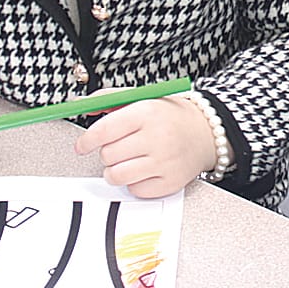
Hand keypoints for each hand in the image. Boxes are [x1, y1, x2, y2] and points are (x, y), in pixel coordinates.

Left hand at [73, 95, 221, 197]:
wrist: (206, 132)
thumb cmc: (172, 116)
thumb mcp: (144, 98)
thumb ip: (111, 99)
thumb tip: (82, 105)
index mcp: (148, 112)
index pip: (105, 130)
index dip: (87, 140)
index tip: (82, 145)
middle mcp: (157, 137)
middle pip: (108, 154)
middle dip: (107, 152)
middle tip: (118, 146)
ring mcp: (164, 162)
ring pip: (116, 175)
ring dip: (115, 170)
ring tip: (126, 160)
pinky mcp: (169, 182)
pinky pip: (134, 189)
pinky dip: (133, 182)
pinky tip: (144, 169)